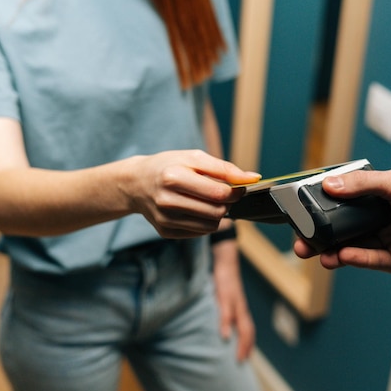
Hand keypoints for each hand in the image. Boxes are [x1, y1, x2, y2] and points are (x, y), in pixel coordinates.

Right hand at [126, 150, 259, 238]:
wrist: (136, 183)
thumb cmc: (169, 166)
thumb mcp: (194, 158)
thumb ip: (225, 168)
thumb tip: (254, 178)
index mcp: (173, 177)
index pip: (219, 193)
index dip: (236, 191)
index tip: (239, 187)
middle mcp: (167, 200)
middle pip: (217, 212)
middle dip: (227, 203)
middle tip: (224, 194)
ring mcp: (165, 219)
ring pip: (211, 226)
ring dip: (218, 214)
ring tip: (209, 201)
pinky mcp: (165, 231)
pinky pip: (199, 232)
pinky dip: (205, 222)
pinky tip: (196, 210)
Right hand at [211, 238, 254, 360]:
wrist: (226, 261)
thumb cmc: (224, 282)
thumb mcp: (224, 298)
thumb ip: (225, 311)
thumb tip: (223, 327)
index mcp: (240, 309)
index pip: (249, 330)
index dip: (248, 344)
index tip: (245, 359)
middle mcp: (241, 307)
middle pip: (248, 330)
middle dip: (246, 347)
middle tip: (242, 362)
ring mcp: (235, 302)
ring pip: (242, 324)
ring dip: (241, 341)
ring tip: (238, 356)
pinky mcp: (226, 295)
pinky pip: (227, 313)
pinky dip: (227, 325)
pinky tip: (225, 336)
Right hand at [294, 168, 390, 278]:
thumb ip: (362, 184)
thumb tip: (330, 184)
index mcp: (379, 195)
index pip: (343, 198)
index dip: (323, 205)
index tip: (303, 211)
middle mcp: (378, 217)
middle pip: (341, 225)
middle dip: (319, 233)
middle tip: (301, 238)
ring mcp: (383, 239)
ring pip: (349, 245)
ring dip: (330, 249)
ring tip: (315, 252)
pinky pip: (365, 259)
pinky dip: (351, 258)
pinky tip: (340, 256)